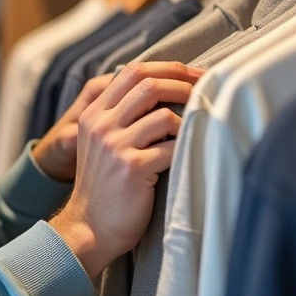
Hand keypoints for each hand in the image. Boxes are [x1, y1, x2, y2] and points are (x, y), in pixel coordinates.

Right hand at [47, 62, 201, 278]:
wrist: (89, 227)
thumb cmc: (105, 186)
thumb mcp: (100, 143)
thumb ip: (120, 116)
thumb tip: (164, 89)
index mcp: (93, 114)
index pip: (132, 71)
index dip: (167, 68)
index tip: (193, 73)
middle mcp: (101, 125)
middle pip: (148, 85)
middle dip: (183, 85)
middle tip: (206, 91)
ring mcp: (115, 146)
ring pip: (164, 116)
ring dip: (187, 121)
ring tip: (195, 131)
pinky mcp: (132, 168)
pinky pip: (171, 147)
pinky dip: (186, 147)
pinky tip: (189, 154)